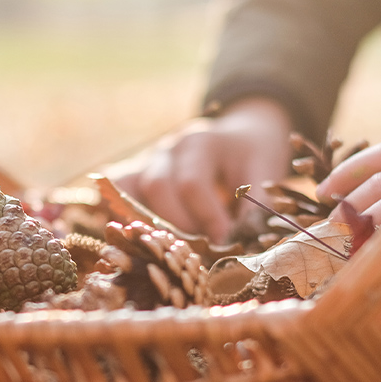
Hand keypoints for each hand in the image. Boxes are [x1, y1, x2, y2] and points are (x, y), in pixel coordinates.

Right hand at [103, 97, 292, 242]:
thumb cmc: (251, 153)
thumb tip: (252, 241)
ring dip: (150, 224)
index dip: (206, 217)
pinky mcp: (136, 173)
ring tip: (173, 247)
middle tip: (203, 249)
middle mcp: (168, 149)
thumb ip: (257, 202)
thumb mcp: (264, 168)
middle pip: (157, 187)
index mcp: (200, 141)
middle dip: (179, 225)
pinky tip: (136, 236)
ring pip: (130, 191)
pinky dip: (118, 211)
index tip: (224, 242)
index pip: (192, 183)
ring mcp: (147, 160)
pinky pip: (116, 190)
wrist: (238, 132)